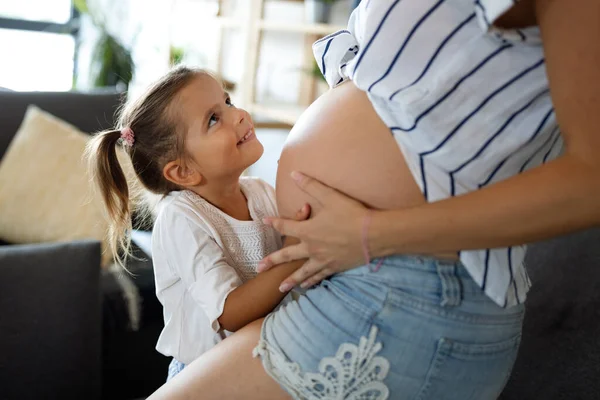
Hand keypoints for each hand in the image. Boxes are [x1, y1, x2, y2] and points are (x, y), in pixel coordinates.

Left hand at [259, 171, 368, 290]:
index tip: (264, 222)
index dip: (274, 223)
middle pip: (287, 255)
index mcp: (308, 231)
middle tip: (259, 268)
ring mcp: (323, 260)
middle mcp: (312, 248)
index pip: (285, 226)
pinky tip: (306, 286)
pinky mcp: (335, 267)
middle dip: (272, 261)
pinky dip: (311, 281)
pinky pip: (319, 276)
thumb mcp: (330, 196)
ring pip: (302, 272)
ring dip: (290, 280)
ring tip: (280, 288)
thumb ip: (311, 185)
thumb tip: (294, 173)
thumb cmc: (352, 213)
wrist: (373, 235)